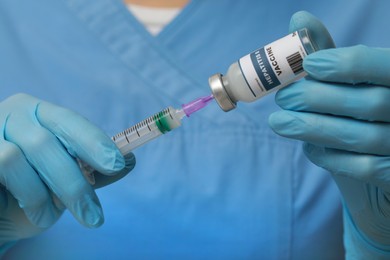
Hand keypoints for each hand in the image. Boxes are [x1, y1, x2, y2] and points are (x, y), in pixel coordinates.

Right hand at [0, 93, 134, 245]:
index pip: (69, 120)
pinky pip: (4, 165)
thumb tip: (130, 160)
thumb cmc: (32, 190)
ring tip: (51, 217)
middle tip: (94, 216)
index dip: (93, 141)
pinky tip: (35, 213)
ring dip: (45, 195)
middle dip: (75, 182)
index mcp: (40, 114)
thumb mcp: (67, 180)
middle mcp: (14, 116)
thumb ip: (93, 169)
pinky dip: (28, 196)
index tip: (117, 164)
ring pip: (22, 157)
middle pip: (47, 141)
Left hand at [269, 11, 389, 256]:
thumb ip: (328, 52)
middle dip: (318, 99)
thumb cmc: (360, 113)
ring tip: (278, 122)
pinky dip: (330, 157)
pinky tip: (310, 148)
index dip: (348, 64)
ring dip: (312, 128)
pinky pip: (363, 168)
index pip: (386, 66)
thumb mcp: (349, 80)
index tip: (310, 65)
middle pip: (370, 103)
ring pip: (361, 137)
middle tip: (283, 98)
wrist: (381, 165)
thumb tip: (298, 19)